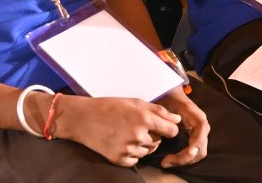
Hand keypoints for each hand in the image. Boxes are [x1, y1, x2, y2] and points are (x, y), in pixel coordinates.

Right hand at [51, 95, 180, 166]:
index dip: (169, 129)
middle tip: (139, 127)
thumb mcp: (136, 102)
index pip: (171, 131)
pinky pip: (136, 160)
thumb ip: (159, 111)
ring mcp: (128, 148)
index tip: (164, 127)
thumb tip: (177, 120)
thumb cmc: (111, 107)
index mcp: (144, 118)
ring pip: (148, 151)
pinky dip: (133, 153)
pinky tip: (123, 142)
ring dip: (143, 144)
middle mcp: (138, 135)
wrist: (84, 119)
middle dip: (154, 135)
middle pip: (159, 142)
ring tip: (129, 133)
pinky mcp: (119, 159)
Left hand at [157, 86, 210, 167]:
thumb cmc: (169, 101)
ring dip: (185, 160)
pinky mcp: (196, 137)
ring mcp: (201, 132)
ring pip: (199, 153)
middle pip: (201, 148)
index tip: (183, 154)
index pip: (201, 134)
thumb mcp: (169, 107)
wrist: (172, 96)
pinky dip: (185, 158)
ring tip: (167, 161)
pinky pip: (195, 152)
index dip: (195, 145)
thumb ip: (170, 117)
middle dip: (186, 158)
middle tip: (167, 161)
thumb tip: (174, 130)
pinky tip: (172, 159)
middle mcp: (202, 125)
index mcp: (197, 116)